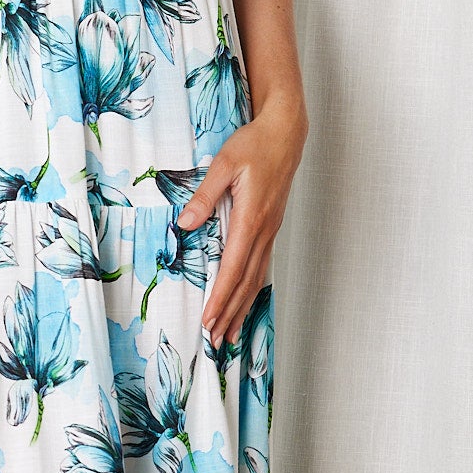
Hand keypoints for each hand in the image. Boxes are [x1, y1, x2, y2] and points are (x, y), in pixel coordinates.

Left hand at [176, 100, 307, 346]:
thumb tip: (186, 222)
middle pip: (247, 281)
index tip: (210, 319)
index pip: (233, 267)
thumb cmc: (254, 144)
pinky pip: (261, 265)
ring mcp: (270, 230)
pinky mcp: (270, 226)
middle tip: (217, 339)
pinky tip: (245, 298)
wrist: (285, 132)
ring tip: (231, 332)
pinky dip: (252, 287)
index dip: (221, 296)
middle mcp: (264, 230)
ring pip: (256, 277)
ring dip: (242, 305)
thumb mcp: (224, 163)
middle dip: (231, 312)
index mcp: (251, 218)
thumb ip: (205, 194)